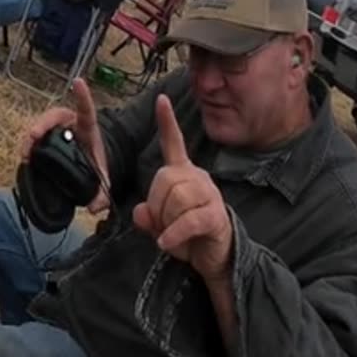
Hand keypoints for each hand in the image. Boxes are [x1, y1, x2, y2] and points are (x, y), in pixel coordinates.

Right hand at [19, 79, 110, 212]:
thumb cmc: (95, 160)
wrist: (88, 159)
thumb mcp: (103, 176)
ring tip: (25, 154)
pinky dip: (28, 146)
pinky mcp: (45, 138)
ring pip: (40, 126)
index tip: (78, 81)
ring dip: (31, 138)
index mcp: (87, 127)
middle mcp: (69, 124)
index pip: (86, 109)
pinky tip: (25, 158)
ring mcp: (55, 129)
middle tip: (33, 136)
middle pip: (54, 116)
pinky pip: (34, 138)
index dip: (82, 96)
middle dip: (42, 124)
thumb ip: (103, 193)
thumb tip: (94, 208)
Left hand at [132, 95, 232, 281]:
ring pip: (175, 199)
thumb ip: (146, 215)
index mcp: (182, 173)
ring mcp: (208, 195)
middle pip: (164, 179)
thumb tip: (141, 212)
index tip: (161, 99)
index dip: (167, 122)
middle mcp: (197, 177)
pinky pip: (187, 220)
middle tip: (160, 225)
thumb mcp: (159, 224)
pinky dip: (173, 234)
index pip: (174, 143)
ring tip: (170, 234)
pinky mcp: (215, 215)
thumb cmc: (185, 234)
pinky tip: (167, 243)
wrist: (214, 257)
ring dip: (165, 222)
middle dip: (155, 205)